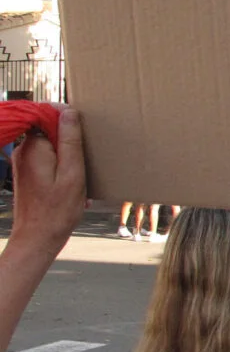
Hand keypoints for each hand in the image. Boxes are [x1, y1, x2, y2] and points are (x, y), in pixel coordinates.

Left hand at [10, 107, 85, 258]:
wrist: (37, 238)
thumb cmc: (57, 211)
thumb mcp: (73, 173)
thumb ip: (70, 141)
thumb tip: (69, 112)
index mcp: (34, 147)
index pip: (46, 114)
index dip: (66, 116)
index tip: (83, 129)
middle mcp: (24, 151)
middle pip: (48, 128)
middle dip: (69, 139)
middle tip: (84, 158)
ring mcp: (23, 161)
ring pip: (49, 143)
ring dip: (67, 154)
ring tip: (79, 175)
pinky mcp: (27, 171)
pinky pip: (46, 157)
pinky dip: (61, 165)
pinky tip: (71, 183)